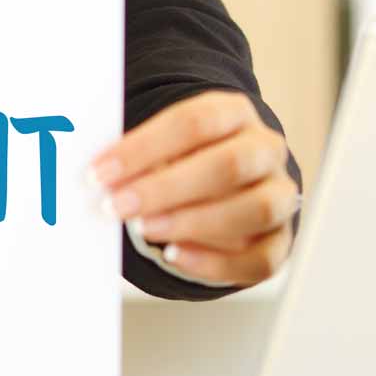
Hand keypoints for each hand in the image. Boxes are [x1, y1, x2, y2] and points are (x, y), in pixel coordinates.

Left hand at [91, 89, 297, 286]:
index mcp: (235, 113)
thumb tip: (94, 174)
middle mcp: (265, 150)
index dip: (145, 146)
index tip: (100, 171)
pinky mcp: (280, 241)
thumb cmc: (186, 158)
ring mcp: (280, 196)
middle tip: (118, 205)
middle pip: (227, 165)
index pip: (195, 121)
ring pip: (253, 210)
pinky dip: (214, 262)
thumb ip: (135, 156)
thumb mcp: (165, 144)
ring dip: (193, 222)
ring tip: (146, 229)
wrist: (231, 182)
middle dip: (166, 188)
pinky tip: (174, 255)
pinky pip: (260, 259)